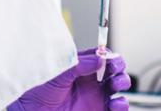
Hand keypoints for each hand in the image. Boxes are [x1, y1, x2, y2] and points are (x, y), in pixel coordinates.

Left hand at [9, 48, 130, 110]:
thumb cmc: (37, 93)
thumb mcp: (57, 73)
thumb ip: (79, 65)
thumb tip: (99, 58)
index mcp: (80, 68)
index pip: (101, 56)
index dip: (109, 54)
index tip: (108, 56)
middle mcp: (89, 82)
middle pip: (114, 70)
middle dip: (119, 67)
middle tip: (113, 69)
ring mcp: (95, 97)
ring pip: (118, 86)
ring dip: (123, 81)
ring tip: (115, 84)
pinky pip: (117, 108)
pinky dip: (122, 105)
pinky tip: (115, 103)